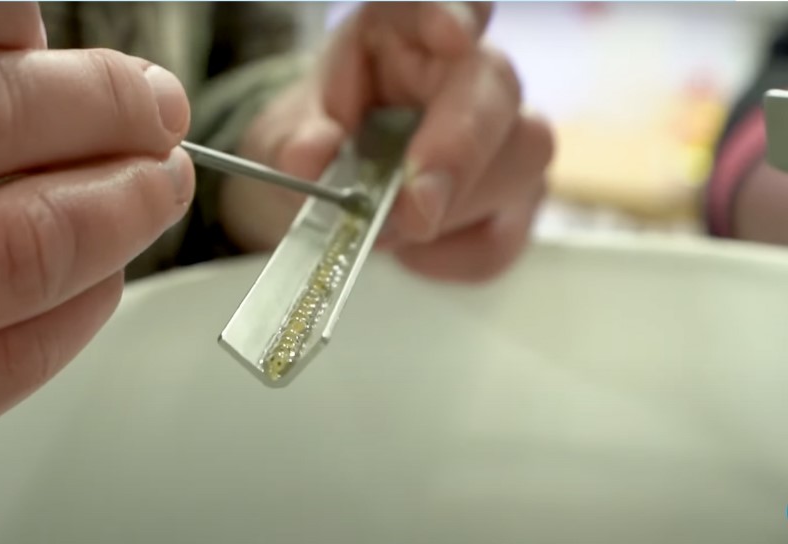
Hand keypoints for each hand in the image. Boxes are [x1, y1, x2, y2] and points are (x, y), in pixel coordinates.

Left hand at [222, 2, 552, 282]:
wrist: (330, 191)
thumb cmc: (316, 142)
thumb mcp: (285, 136)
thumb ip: (293, 142)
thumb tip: (310, 155)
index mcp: (405, 33)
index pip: (441, 7)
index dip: (450, 14)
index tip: (451, 33)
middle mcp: (467, 73)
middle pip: (496, 91)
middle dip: (458, 153)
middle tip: (415, 209)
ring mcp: (504, 135)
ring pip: (519, 163)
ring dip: (450, 214)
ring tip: (384, 230)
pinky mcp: (515, 196)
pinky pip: (504, 235)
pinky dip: (452, 257)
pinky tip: (412, 251)